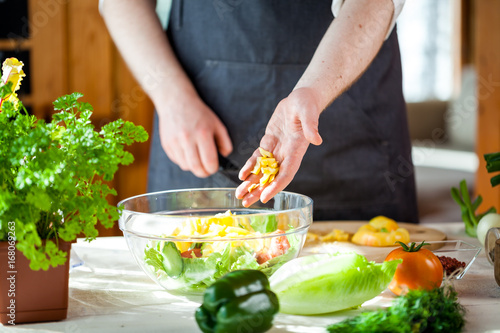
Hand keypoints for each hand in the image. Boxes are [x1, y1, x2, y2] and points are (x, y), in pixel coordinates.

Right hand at [157, 95, 232, 177]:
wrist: (176, 101)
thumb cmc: (199, 113)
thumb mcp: (217, 124)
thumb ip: (225, 142)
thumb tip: (224, 156)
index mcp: (203, 133)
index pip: (209, 161)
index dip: (213, 169)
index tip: (214, 167)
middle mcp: (187, 139)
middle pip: (196, 168)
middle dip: (204, 173)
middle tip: (207, 170)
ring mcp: (175, 142)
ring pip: (186, 166)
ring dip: (193, 167)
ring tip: (197, 158)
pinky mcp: (166, 145)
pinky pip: (177, 161)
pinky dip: (184, 161)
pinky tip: (187, 152)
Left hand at [235, 87, 322, 205]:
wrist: (301, 100)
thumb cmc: (307, 105)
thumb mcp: (309, 113)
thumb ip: (312, 126)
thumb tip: (317, 139)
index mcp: (296, 151)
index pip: (286, 174)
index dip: (275, 186)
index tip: (265, 197)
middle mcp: (286, 155)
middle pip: (272, 178)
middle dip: (259, 191)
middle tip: (246, 203)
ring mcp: (277, 151)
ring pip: (262, 171)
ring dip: (251, 184)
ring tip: (239, 195)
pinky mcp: (269, 144)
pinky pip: (257, 159)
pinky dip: (249, 168)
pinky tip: (241, 177)